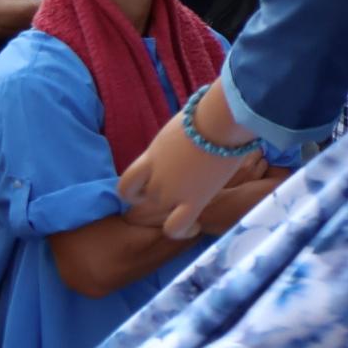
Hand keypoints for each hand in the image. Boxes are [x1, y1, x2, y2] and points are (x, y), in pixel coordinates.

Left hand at [118, 91, 253, 239]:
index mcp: (149, 159)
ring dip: (177, 211)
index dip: (136, 191)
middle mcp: (154, 180)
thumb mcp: (178, 130)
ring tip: (195, 205)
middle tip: (185, 190)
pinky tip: (194, 228)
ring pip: (163, 214)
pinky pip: (178, 228)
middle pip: (148, 200)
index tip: (152, 186)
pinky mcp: (192, 202)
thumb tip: (188, 143)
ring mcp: (170, 193)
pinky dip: (183, 232)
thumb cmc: (205, 115)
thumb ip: (173, 147)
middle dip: (164, 196)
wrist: (220, 120)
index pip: (127, 185)